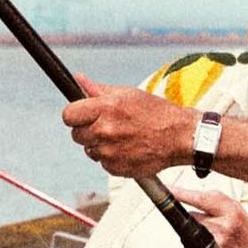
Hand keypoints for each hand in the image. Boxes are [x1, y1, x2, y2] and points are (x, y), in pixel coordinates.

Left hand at [62, 75, 190, 177]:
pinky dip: (111, 158)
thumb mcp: (128, 94)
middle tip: (105, 126)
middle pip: (76, 135)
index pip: (68, 115)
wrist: (179, 136)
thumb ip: (98, 89)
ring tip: (121, 137)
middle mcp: (105, 131)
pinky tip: (127, 148)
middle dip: (87, 130)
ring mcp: (110, 152)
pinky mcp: (116, 169)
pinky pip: (103, 163)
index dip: (74, 115)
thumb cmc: (156, 113)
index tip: (81, 115)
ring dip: (100, 145)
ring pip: (89, 150)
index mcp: (105, 108)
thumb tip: (78, 79)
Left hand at [170, 185, 247, 247]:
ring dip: (193, 236)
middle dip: (192, 221)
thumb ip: (218, 208)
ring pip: (190, 232)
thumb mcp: (238, 216)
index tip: (167, 189)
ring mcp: (219, 237)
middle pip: (191, 214)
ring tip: (211, 242)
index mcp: (232, 207)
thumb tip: (194, 203)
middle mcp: (225, 220)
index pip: (200, 196)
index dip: (180, 193)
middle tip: (202, 228)